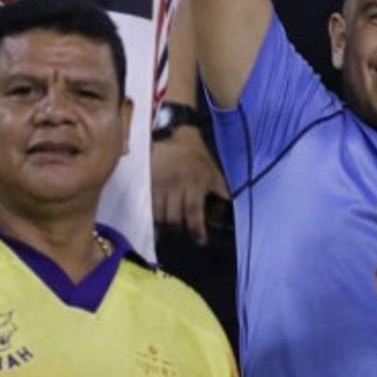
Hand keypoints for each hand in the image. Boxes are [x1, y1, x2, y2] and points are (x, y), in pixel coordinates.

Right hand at [151, 125, 228, 244]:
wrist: (173, 135)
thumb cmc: (196, 155)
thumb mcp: (212, 170)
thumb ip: (220, 188)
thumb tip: (230, 205)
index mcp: (195, 183)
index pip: (194, 212)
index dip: (197, 230)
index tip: (200, 241)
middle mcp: (176, 185)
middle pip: (173, 218)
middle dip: (178, 227)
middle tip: (182, 230)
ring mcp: (159, 184)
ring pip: (159, 214)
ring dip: (164, 222)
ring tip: (169, 222)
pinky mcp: (146, 182)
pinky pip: (147, 204)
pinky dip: (152, 212)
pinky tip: (156, 214)